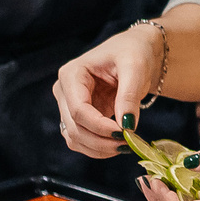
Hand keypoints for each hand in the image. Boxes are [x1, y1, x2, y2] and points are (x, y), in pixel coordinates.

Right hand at [53, 23, 164, 158]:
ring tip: (126, 145)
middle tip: (129, 144)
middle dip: (101, 141)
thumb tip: (126, 125)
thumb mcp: (135, 68)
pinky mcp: (78, 118)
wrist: (135, 52)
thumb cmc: (133, 52)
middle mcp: (64, 91)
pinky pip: (82, 140)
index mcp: (71, 74)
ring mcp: (68, 106)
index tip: (124, 132)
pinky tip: (117, 145)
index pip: (79, 109)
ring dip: (99, 148)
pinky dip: (98, 148)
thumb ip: (129, 96)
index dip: (100, 126)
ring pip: (75, 138)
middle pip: (75, 127)